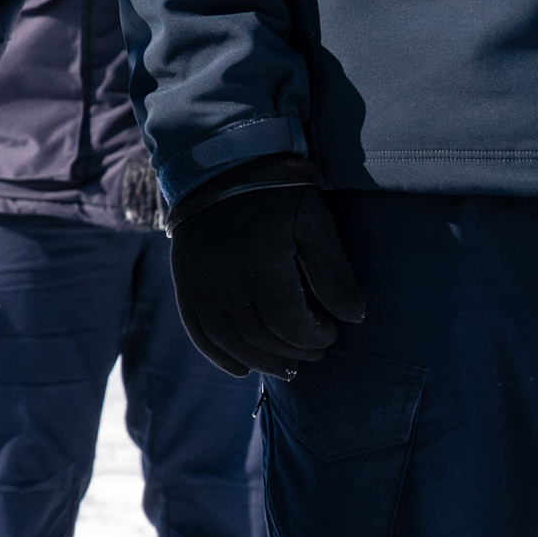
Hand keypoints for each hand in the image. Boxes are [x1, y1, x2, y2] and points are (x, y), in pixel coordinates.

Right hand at [166, 158, 365, 378]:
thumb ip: (333, 271)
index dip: (314, 337)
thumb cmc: (277, 194)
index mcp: (260, 265)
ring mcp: (198, 285)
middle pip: (261, 339)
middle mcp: (224, 281)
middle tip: (316, 351)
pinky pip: (198, 332)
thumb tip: (353, 317)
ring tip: (287, 366)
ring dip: (262, 362)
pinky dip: (219, 356)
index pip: (290, 325)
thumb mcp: (314, 222)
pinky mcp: (184, 285)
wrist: (219, 168)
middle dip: (294, 352)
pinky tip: (242, 368)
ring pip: (230, 343)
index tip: (331, 332)